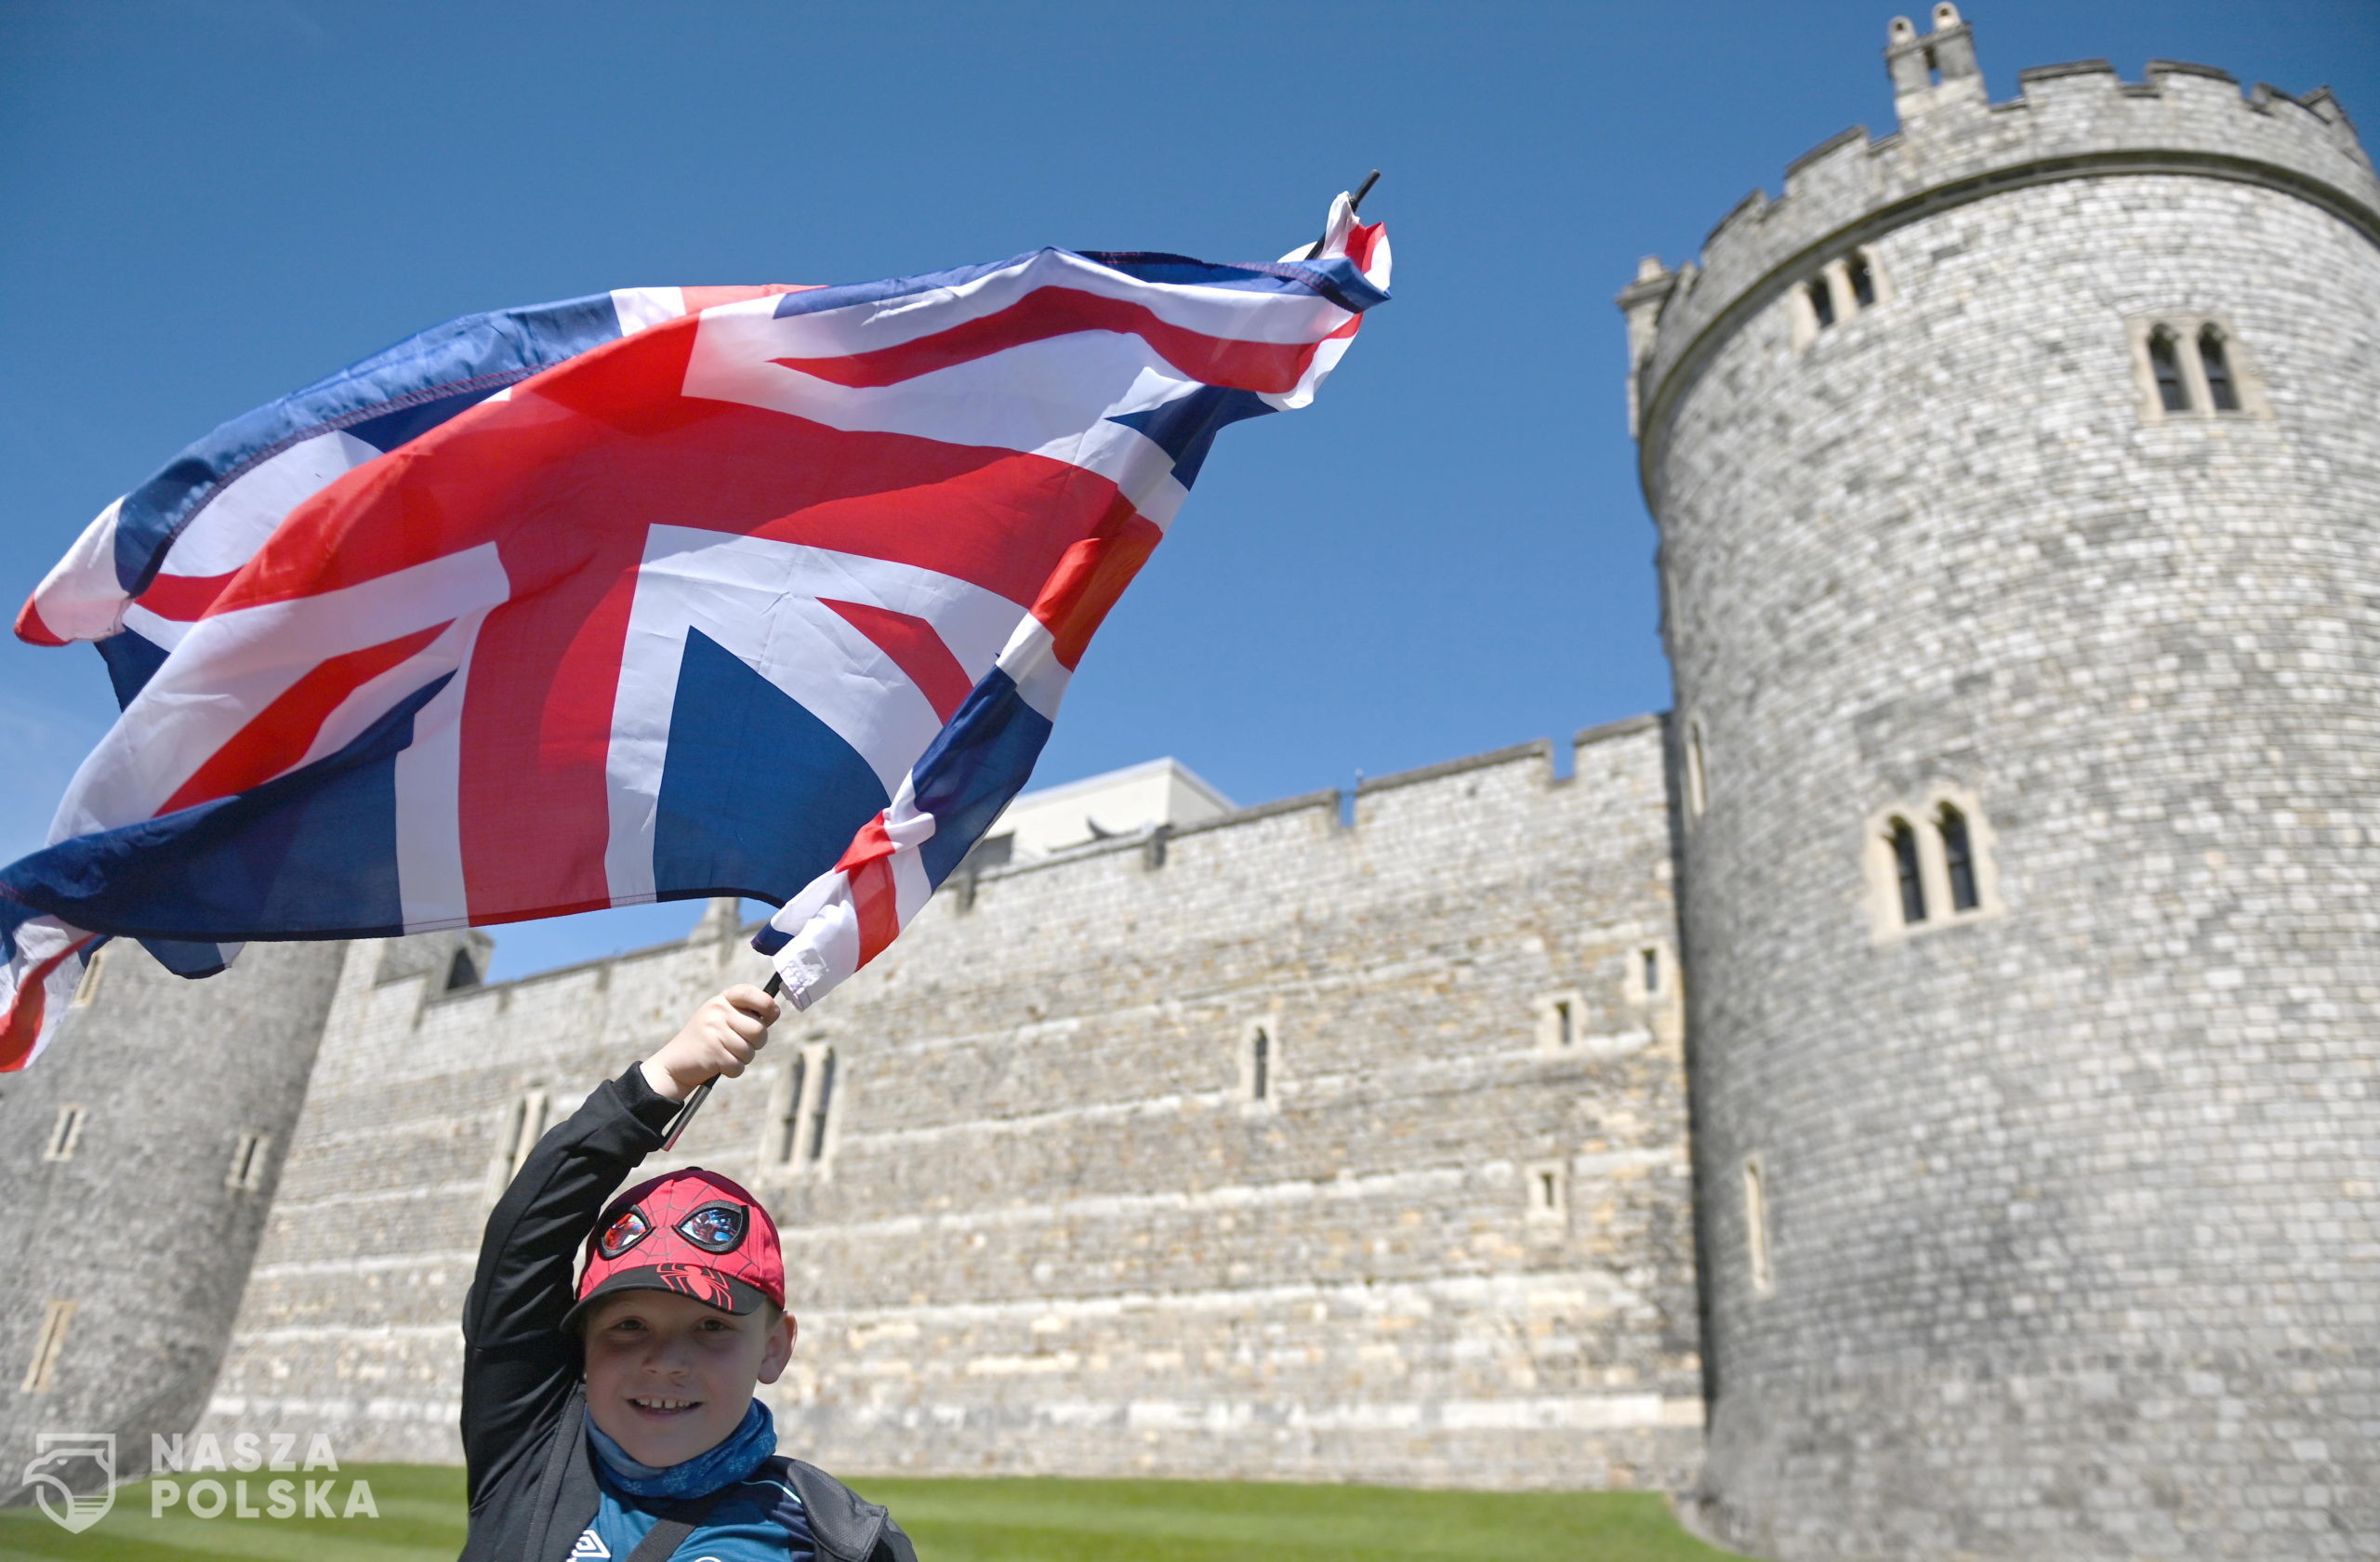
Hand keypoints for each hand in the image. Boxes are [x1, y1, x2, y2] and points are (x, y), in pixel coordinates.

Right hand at [640, 984, 779, 1101]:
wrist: (674, 1063)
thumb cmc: (707, 1040)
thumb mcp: (720, 1018)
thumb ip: (744, 1013)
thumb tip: (774, 1011)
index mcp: (721, 1000)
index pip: (750, 993)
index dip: (767, 1004)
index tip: (771, 1015)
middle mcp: (717, 1012)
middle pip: (759, 1030)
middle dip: (757, 1043)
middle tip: (742, 1045)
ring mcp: (714, 1031)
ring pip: (750, 1050)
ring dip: (743, 1058)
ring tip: (726, 1054)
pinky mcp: (713, 1053)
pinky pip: (739, 1066)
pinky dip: (733, 1070)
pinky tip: (719, 1065)